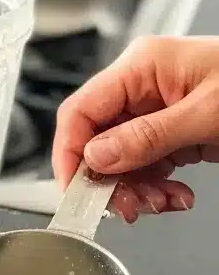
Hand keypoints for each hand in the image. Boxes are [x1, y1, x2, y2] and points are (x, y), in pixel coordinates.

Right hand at [52, 35, 218, 222]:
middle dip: (111, 180)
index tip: (76, 190)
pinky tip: (176, 196)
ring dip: (136, 190)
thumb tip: (96, 157)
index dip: (69, 154)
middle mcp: (143, 88)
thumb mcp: (208, 114)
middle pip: (97, 142)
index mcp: (142, 67)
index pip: (80, 112)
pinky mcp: (173, 132)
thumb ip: (147, 137)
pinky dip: (156, 188)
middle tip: (128, 207)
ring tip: (163, 203)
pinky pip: (146, 166)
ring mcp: (157, 111)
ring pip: (120, 161)